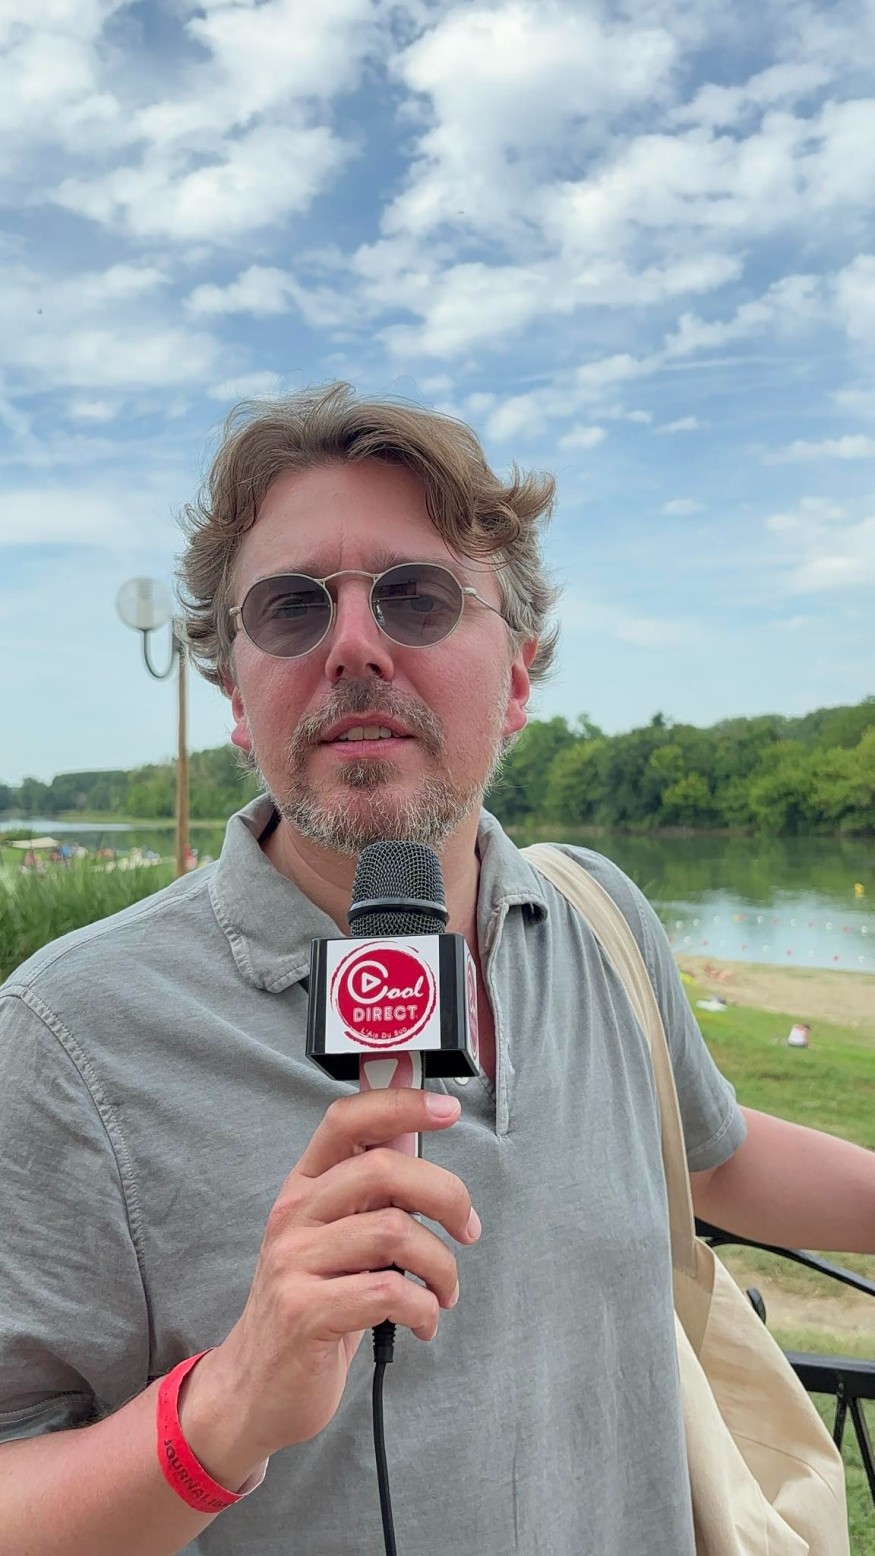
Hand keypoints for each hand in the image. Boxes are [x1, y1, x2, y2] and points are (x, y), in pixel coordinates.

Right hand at [180, 1088, 479, 1474]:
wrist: (254, 1387)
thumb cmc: (310, 1304)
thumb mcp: (334, 1238)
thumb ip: (370, 1191)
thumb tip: (412, 1130)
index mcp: (304, 1187)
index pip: (346, 1121)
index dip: (399, 1104)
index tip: (447, 1109)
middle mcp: (294, 1216)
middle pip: (383, 1170)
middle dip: (446, 1195)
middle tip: (467, 1229)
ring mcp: (294, 1263)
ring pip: (394, 1232)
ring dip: (441, 1265)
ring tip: (444, 1291)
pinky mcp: (305, 1313)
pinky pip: (388, 1293)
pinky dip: (424, 1308)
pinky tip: (424, 1321)